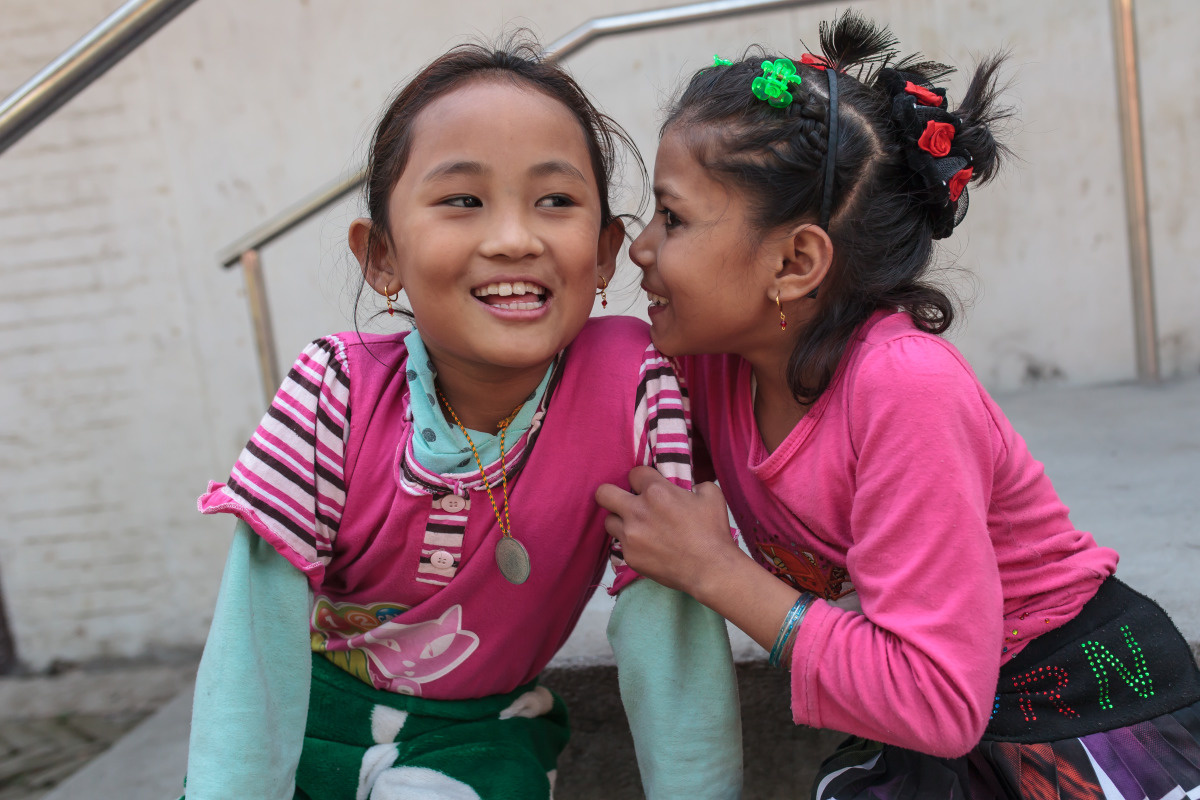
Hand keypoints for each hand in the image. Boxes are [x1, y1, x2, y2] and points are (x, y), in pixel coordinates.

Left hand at [595, 466, 741, 599]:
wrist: (711, 569)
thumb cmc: (713, 531)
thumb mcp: (711, 495)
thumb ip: (693, 484)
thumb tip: (686, 487)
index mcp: (656, 491)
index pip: (634, 473)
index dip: (641, 478)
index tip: (648, 486)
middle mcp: (637, 511)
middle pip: (603, 493)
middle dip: (611, 494)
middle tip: (624, 500)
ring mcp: (630, 536)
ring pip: (608, 521)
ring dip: (620, 520)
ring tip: (636, 526)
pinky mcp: (630, 557)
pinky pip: (621, 545)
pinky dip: (631, 543)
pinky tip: (647, 546)